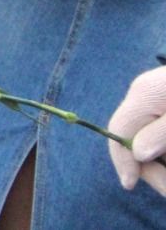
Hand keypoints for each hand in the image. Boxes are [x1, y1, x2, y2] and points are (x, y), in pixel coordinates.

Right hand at [109, 65, 165, 194]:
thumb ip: (161, 134)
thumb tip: (138, 153)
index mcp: (144, 96)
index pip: (119, 130)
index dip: (123, 160)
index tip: (131, 185)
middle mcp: (144, 95)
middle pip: (134, 138)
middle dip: (152, 167)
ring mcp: (157, 97)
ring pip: (150, 139)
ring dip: (163, 161)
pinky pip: (161, 132)